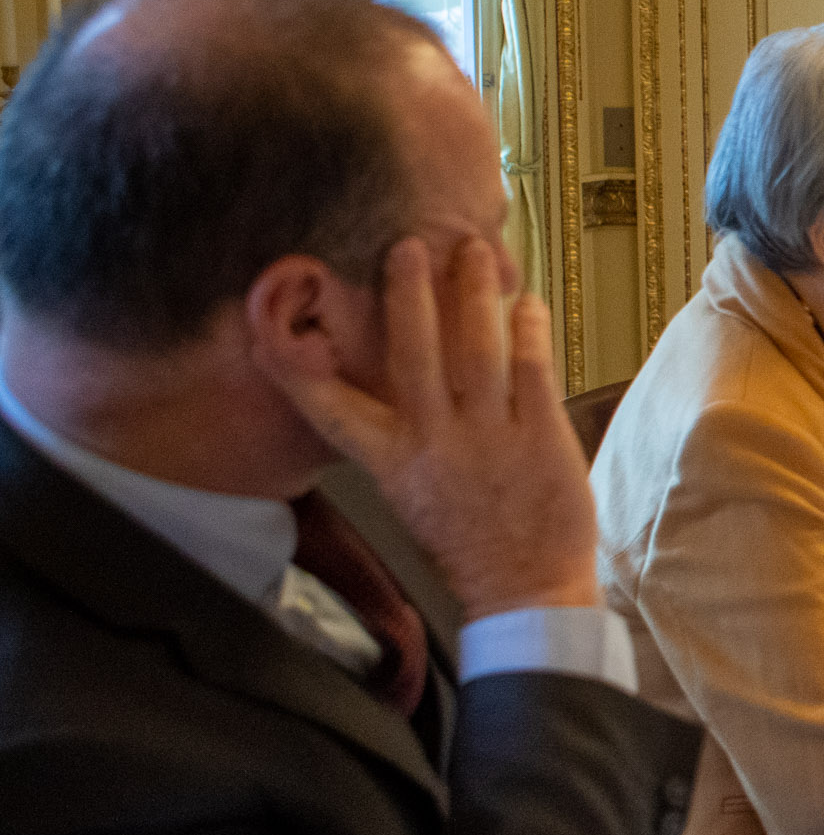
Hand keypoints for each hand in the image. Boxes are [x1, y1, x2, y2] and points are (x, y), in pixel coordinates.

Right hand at [270, 236, 596, 618]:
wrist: (524, 590)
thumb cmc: (468, 540)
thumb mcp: (411, 492)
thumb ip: (399, 437)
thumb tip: (390, 379)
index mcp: (390, 462)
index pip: (331, 407)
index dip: (299, 365)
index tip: (273, 323)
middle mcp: (432, 443)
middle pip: (414, 355)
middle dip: (408, 296)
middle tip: (407, 244)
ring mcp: (488, 438)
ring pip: (476, 351)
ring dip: (473, 295)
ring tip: (474, 249)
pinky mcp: (540, 438)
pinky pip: (531, 371)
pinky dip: (528, 331)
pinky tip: (528, 301)